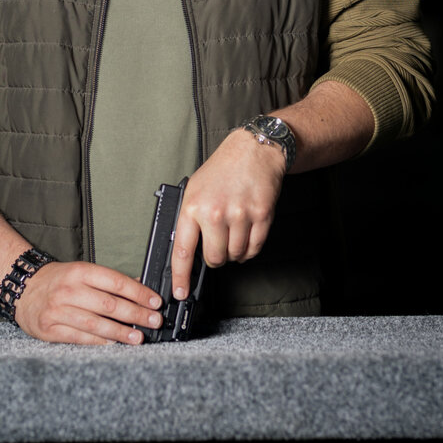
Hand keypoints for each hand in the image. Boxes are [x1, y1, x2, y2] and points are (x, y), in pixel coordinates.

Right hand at [16, 260, 163, 345]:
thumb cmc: (58, 281)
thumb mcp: (82, 272)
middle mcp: (68, 289)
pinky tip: (114, 343)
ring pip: (95, 323)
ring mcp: (57, 310)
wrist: (23, 289)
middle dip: (135, 314)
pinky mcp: (49, 329)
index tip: (155, 302)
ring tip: (138, 337)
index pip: (116, 282)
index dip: (139, 293)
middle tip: (154, 321)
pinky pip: (80, 337)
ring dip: (120, 332)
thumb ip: (109, 281)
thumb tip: (140, 287)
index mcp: (80, 271)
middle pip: (108, 304)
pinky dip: (99, 341)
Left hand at [171, 130, 285, 298]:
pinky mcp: (262, 216)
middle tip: (217, 245)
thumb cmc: (222, 170)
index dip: (181, 277)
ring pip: (236, 255)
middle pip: (215, 259)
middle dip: (215, 258)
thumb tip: (184, 253)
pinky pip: (254, 249)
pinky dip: (249, 249)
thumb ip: (189, 219)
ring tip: (233, 232)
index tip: (181, 292)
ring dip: (234, 252)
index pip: (183, 251)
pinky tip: (246, 234)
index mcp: (193, 206)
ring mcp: (241, 215)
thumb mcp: (194, 189)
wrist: (253, 150)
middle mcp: (216, 212)